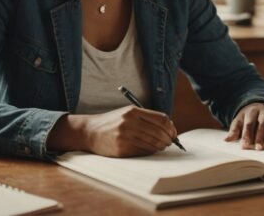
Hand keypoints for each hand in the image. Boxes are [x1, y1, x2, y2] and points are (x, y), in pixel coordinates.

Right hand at [50, 106, 176, 156]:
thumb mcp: (128, 113)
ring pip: (153, 144)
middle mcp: (130, 122)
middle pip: (159, 132)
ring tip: (160, 147)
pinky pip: (143, 152)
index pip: (161, 119)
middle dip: (168, 139)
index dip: (171, 128)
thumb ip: (146, 118)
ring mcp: (125, 136)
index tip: (173, 133)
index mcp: (133, 111)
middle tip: (169, 142)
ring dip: (160, 147)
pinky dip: (150, 152)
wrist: (90, 132)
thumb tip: (168, 128)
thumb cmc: (112, 122)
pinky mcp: (122, 149)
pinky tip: (149, 150)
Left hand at [224, 103, 263, 149]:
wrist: (259, 109)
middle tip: (259, 148)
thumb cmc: (247, 119)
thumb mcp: (239, 122)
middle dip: (261, 137)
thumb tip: (226, 140)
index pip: (250, 123)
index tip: (246, 146)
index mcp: (252, 111)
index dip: (248, 135)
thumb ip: (234, 131)